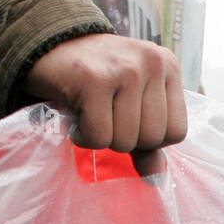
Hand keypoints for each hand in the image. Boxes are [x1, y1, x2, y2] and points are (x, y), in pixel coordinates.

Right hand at [22, 35, 187, 162]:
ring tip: (90, 111)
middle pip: (152, 139)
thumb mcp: (130, 103)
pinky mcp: (93, 79)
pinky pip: (99, 137)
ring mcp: (124, 68)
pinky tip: (77, 114)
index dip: (149, 138)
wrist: (47, 46)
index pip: (176, 132)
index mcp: (168, 66)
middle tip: (105, 114)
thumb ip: (149, 141)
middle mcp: (151, 62)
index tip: (126, 118)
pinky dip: (83, 136)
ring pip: (125, 141)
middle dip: (124, 139)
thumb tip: (157, 178)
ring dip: (102, 137)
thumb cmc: (93, 78)